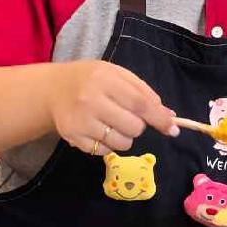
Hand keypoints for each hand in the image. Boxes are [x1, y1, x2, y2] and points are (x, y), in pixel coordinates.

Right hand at [49, 60, 178, 155]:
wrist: (54, 89)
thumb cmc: (91, 79)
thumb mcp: (116, 74)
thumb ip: (143, 92)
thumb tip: (169, 117)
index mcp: (105, 79)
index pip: (140, 104)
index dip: (159, 118)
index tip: (172, 129)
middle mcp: (91, 100)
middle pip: (133, 127)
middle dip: (137, 126)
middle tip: (126, 116)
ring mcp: (80, 121)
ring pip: (121, 143)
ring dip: (124, 137)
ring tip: (112, 124)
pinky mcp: (73, 137)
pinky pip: (105, 152)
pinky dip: (108, 145)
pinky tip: (98, 130)